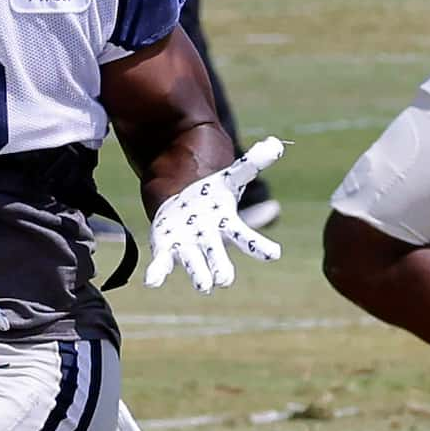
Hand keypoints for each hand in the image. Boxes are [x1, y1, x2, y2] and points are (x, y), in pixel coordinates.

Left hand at [144, 137, 284, 292]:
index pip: (246, 237)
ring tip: (204, 286)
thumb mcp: (230, 175)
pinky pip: (162, 262)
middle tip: (224, 280)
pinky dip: (158, 272)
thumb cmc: (211, 194)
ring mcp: (188, 246)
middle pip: (218, 256)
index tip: (274, 254)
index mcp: (226, 224)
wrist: (183, 200)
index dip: (259, 246)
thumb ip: (252, 163)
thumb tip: (276, 144)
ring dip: (198, 274)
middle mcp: (209, 240)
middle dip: (222, 268)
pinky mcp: (167, 247)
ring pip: (194, 263)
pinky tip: (153, 282)